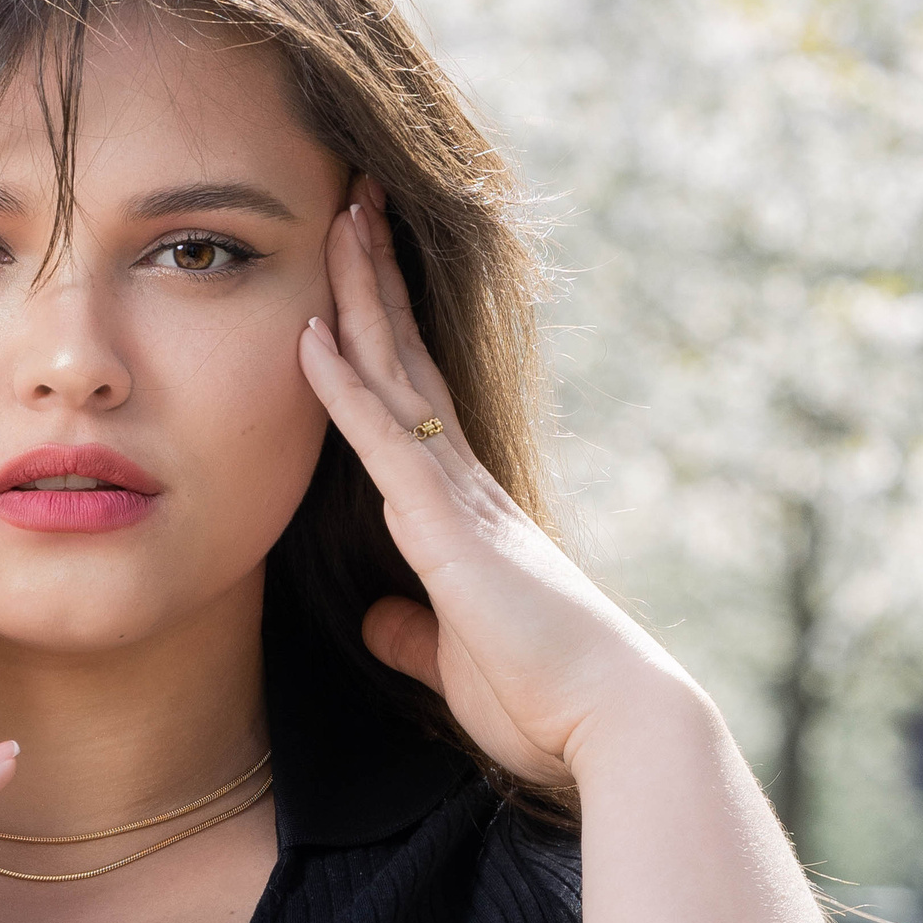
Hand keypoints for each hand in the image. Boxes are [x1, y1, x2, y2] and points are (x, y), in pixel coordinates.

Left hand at [295, 180, 692, 788]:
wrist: (612, 723)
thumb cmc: (547, 701)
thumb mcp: (456, 661)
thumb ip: (413, 633)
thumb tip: (376, 619)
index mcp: (468, 513)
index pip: (415, 400)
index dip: (385, 333)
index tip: (361, 270)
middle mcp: (466, 486)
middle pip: (407, 358)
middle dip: (375, 279)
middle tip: (353, 200)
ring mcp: (458, 499)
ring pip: (396, 375)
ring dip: (360, 296)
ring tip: (338, 217)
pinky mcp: (447, 530)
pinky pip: (384, 441)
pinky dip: (343, 386)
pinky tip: (310, 333)